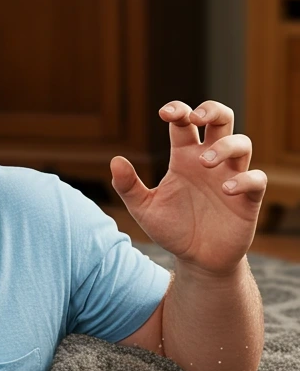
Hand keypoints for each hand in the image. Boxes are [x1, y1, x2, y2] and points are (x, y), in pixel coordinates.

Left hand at [109, 100, 267, 275]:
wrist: (196, 260)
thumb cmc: (172, 230)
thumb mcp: (144, 210)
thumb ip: (128, 187)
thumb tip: (115, 161)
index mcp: (185, 158)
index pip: (185, 123)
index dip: (179, 110)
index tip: (165, 113)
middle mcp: (210, 162)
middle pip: (221, 120)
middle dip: (212, 110)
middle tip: (196, 118)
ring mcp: (231, 177)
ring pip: (242, 143)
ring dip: (224, 146)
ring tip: (204, 162)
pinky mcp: (248, 199)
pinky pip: (256, 179)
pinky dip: (245, 179)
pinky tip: (226, 190)